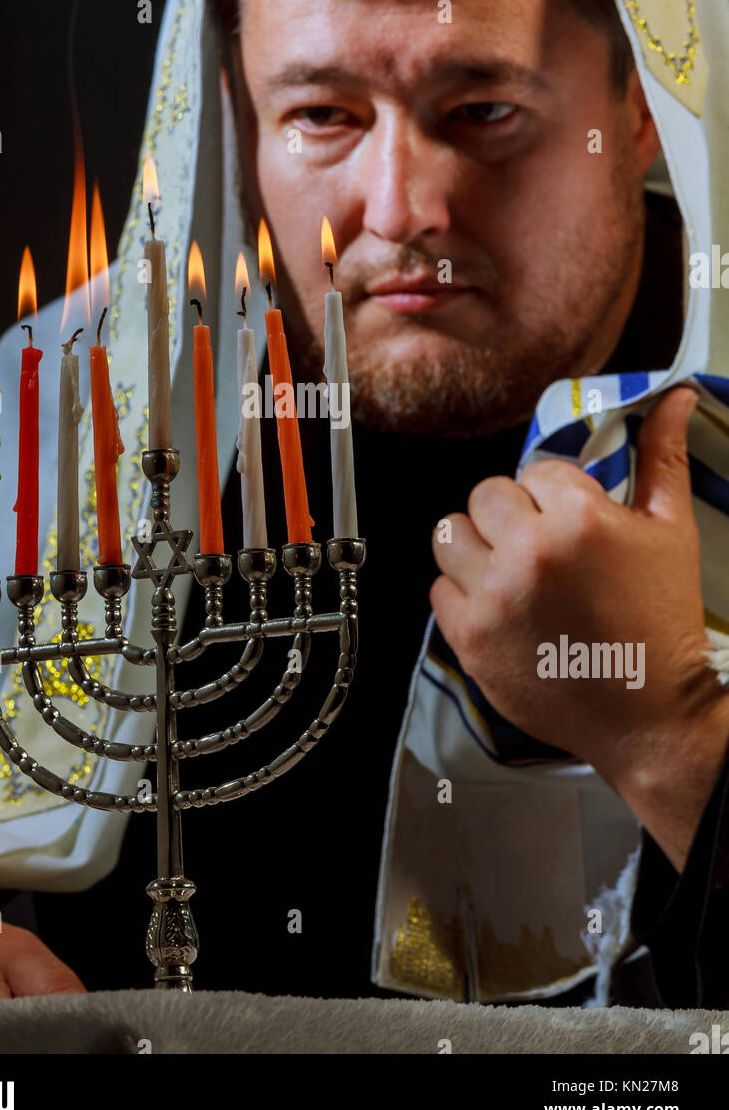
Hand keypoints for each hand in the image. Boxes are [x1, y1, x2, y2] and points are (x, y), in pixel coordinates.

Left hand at [430, 387, 728, 869]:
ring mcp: (493, 597)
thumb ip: (661, 456)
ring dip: (475, 546)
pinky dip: (462, 595)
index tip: (571, 522)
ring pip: (449, 534)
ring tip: (508, 568)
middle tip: (539, 545)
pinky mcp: (469, 637)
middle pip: (485, 494)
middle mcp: (529, 553)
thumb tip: (672, 395)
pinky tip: (499, 606)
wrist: (648, 714)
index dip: (555, 494)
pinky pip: (437, 589)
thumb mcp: (671, 532)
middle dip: (511, 514)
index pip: (536, 469)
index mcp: (579, 520)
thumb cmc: (662, 624)